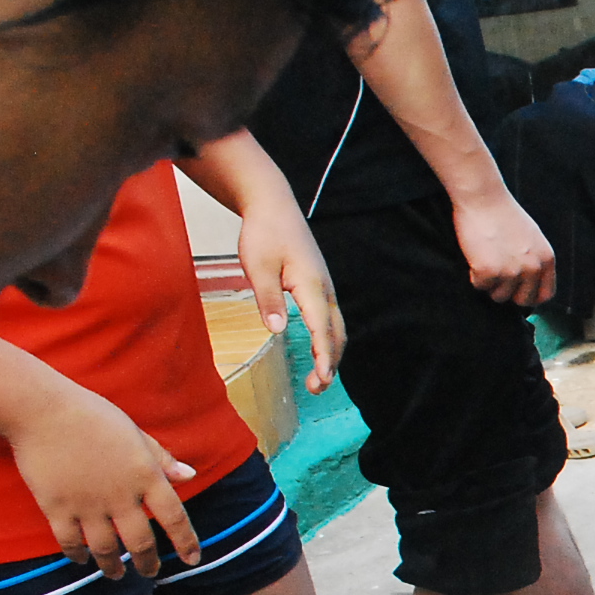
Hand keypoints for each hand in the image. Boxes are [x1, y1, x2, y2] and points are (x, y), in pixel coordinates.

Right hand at [8, 380, 197, 577]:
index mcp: (146, 476)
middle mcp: (121, 496)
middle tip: (150, 573)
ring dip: (113, 567)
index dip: (186, 542)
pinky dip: (77, 555)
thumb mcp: (135, 433)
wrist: (42, 410)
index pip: (175, 517)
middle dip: (147, 563)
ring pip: (106, 549)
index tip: (193, 559)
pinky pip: (70, 541)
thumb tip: (190, 476)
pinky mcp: (56, 507)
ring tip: (117, 575)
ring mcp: (88, 504)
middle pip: (141, 542)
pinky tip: (82, 560)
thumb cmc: (92, 416)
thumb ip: (161, 458)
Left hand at [237, 193, 346, 392]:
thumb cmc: (264, 232)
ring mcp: (324, 287)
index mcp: (311, 285)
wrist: (273, 205)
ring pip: (335, 328)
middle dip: (330, 363)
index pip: (321, 328)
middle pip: (336, 334)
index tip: (322, 379)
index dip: (323, 356)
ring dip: (330, 354)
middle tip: (316, 388)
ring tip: (318, 377)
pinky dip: (327, 340)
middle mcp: (324, 289)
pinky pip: (329, 319)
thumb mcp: (258, 265)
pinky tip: (317, 349)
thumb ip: (268, 298)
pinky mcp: (318, 286)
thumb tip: (276, 330)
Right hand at [451, 185, 557, 307]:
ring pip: (499, 296)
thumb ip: (535, 259)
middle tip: (497, 278)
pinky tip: (475, 255)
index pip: (546, 294)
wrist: (483, 197)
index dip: (531, 296)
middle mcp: (532, 268)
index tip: (518, 292)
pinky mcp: (489, 271)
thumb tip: (530, 282)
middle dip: (509, 293)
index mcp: (546, 259)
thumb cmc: (503, 212)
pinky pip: (480, 286)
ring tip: (485, 260)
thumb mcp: (532, 237)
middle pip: (522, 300)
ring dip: (489, 284)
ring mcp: (511, 271)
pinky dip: (474, 275)